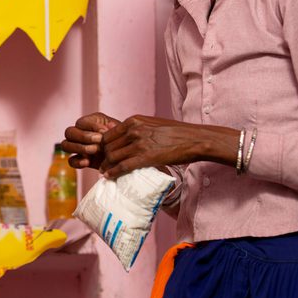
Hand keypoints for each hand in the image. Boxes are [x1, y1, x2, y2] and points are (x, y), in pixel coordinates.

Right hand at [62, 112, 120, 168]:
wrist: (126, 155)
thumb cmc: (124, 139)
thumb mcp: (121, 131)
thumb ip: (114, 128)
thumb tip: (108, 127)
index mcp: (90, 122)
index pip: (81, 122)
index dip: (91, 126)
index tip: (104, 131)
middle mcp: (80, 133)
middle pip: (69, 132)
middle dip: (84, 136)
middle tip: (99, 141)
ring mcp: (78, 147)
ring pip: (66, 145)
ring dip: (79, 147)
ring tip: (95, 150)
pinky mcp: (80, 160)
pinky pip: (71, 161)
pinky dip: (77, 161)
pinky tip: (87, 161)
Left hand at [100, 115, 239, 178]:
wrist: (194, 139)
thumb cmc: (174, 133)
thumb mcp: (151, 124)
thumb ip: (134, 128)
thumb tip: (118, 131)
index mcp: (134, 120)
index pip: (108, 134)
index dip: (103, 145)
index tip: (103, 153)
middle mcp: (134, 130)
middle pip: (108, 146)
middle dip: (103, 157)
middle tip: (103, 165)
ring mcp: (139, 143)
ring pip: (113, 156)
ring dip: (107, 166)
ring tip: (106, 172)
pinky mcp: (146, 157)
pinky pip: (123, 166)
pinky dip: (113, 172)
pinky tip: (109, 176)